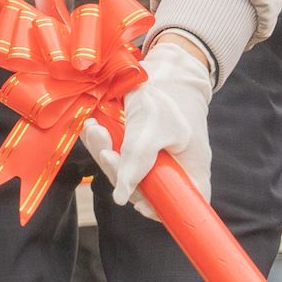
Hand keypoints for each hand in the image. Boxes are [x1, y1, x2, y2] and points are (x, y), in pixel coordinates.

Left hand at [87, 32, 216, 213]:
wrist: (164, 72)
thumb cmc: (170, 98)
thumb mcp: (157, 125)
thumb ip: (140, 158)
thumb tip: (122, 196)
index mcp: (189, 173)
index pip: (179, 207)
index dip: (158, 210)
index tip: (139, 200)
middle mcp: (170, 172)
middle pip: (142, 191)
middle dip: (119, 172)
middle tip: (106, 149)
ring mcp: (150, 162)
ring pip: (123, 173)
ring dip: (105, 153)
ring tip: (95, 130)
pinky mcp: (132, 150)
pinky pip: (114, 155)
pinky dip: (101, 142)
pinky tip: (93, 126)